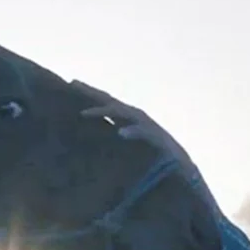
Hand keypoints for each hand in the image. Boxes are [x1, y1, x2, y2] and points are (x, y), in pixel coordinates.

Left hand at [69, 80, 195, 174]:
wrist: (180, 167)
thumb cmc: (151, 155)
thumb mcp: (126, 143)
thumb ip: (110, 136)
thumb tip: (88, 134)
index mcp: (128, 117)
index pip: (106, 102)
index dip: (89, 92)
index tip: (70, 83)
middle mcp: (136, 116)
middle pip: (111, 102)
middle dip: (92, 93)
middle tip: (72, 84)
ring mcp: (147, 126)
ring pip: (123, 114)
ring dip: (105, 111)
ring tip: (84, 113)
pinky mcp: (157, 139)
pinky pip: (143, 133)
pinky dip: (132, 132)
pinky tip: (121, 133)